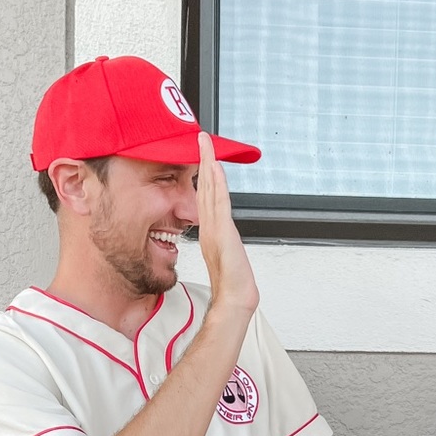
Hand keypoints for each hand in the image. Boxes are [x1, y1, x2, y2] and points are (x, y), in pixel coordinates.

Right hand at [196, 132, 258, 315]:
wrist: (234, 296)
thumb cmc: (232, 282)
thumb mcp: (227, 256)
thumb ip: (223, 243)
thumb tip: (224, 238)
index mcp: (210, 229)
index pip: (206, 195)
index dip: (204, 174)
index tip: (204, 155)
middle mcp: (210, 225)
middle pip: (205, 186)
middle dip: (203, 161)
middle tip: (201, 139)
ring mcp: (215, 226)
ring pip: (209, 189)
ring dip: (207, 164)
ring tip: (205, 144)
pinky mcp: (222, 230)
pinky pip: (218, 200)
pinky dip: (216, 182)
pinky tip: (214, 167)